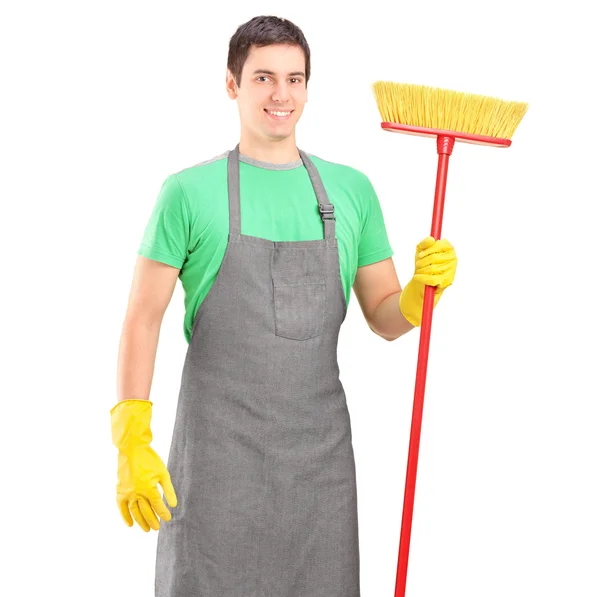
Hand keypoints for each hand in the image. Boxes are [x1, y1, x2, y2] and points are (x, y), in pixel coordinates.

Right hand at [110, 399, 177, 531]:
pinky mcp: (120, 490)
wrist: (132, 450)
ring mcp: (127, 493)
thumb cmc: (150, 460)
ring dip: (141, 522)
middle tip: (157, 528)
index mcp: (149, 488)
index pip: (158, 506)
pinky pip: (121, 507)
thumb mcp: (163, 473)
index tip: (168, 518)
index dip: (163, 513)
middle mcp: (137, 493)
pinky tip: (130, 524)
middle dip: (153, 521)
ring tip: (147, 529)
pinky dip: (125, 516)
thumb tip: (174, 505)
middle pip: (146, 511)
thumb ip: (168, 490)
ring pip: (134, 512)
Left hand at [399, 236, 456, 325]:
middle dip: (423, 261)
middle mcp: (453, 259)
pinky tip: (417, 277)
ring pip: (433, 267)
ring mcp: (451, 271)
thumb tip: (431, 239)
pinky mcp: (447, 282)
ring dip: (422, 269)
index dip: (430, 249)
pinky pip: (432, 278)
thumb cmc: (422, 266)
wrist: (421, 284)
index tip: (421, 253)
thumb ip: (424, 243)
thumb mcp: (420, 252)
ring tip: (418, 271)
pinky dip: (422, 278)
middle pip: (436, 257)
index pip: (442, 245)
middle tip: (418, 263)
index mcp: (449, 250)